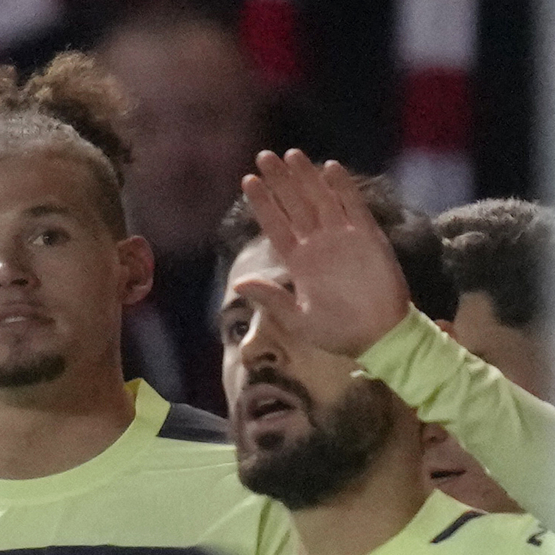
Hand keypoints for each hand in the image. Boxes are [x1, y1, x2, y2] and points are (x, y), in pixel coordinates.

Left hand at [234, 149, 412, 357]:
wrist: (379, 336)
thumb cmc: (337, 332)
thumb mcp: (297, 319)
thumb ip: (271, 297)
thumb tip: (239, 283)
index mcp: (298, 263)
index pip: (275, 225)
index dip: (262, 203)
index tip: (247, 181)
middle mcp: (318, 245)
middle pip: (295, 205)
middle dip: (279, 181)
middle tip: (263, 156)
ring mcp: (342, 239)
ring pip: (320, 200)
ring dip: (306, 177)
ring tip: (291, 154)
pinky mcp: (368, 238)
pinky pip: (353, 207)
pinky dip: (343, 188)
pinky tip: (330, 167)